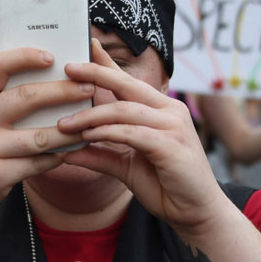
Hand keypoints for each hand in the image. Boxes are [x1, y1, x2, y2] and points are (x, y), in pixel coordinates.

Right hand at [0, 48, 90, 223]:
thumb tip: (44, 78)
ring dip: (69, 131)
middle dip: (63, 91)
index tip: (51, 57)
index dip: (25, 56)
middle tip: (87, 88)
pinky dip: (57, 157)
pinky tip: (69, 152)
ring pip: (39, 136)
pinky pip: (38, 163)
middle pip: (26, 97)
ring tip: (88, 125)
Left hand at [57, 40, 226, 237]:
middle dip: (96, 73)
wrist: (196, 214)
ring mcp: (174, 125)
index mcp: (161, 109)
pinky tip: (86, 136)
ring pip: (124, 110)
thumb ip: (100, 154)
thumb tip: (66, 149)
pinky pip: (131, 133)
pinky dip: (106, 133)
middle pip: (127, 85)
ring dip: (91, 115)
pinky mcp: (171, 145)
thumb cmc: (165, 186)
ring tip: (64, 123)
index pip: (129, 81)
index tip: (85, 47)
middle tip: (68, 68)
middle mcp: (170, 110)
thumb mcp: (125, 166)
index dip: (106, 64)